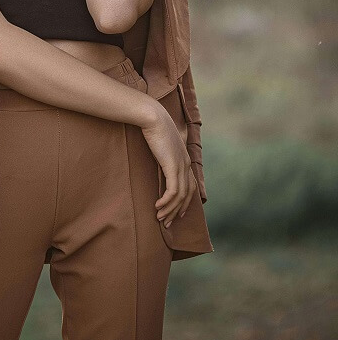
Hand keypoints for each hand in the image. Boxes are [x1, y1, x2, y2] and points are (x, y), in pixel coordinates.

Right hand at [139, 103, 197, 227]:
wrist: (151, 116)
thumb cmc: (151, 125)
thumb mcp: (159, 141)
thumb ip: (160, 151)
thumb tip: (154, 156)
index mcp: (183, 158)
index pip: (190, 186)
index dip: (185, 202)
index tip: (177, 213)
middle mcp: (186, 163)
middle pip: (187, 194)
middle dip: (178, 211)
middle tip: (168, 223)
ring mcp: (181, 165)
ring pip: (180, 196)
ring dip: (170, 210)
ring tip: (160, 219)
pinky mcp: (173, 166)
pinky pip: (173, 192)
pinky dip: (167, 202)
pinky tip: (158, 207)